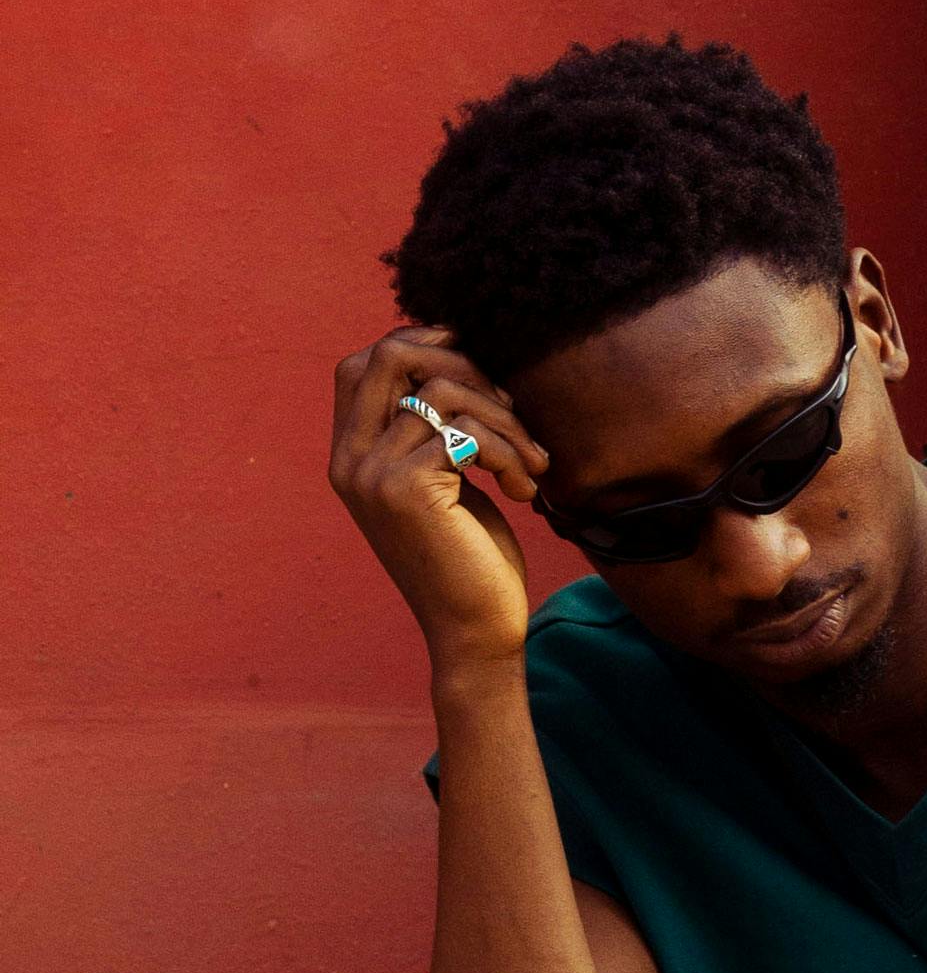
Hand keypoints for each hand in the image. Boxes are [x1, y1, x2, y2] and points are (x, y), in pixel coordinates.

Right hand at [328, 325, 547, 676]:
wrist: (474, 629)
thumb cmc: (471, 553)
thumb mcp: (445, 478)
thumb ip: (431, 427)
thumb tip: (457, 353)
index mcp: (351, 455)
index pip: (361, 363)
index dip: (419, 343)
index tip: (479, 362)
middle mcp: (349, 461)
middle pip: (390, 356)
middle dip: (466, 366)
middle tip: (512, 407)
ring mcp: (371, 474)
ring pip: (443, 393)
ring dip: (505, 418)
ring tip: (531, 460)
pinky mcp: (405, 489)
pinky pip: (467, 432)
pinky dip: (509, 452)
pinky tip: (523, 487)